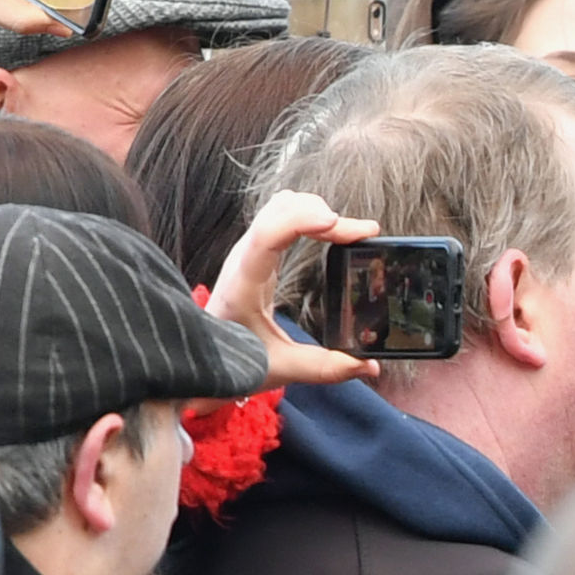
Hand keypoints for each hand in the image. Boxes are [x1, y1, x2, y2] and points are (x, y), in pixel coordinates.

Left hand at [209, 191, 379, 387]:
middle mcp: (244, 259)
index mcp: (245, 283)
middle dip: (324, 214)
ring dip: (317, 210)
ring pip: (281, 206)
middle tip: (362, 234)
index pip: (267, 235)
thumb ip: (327, 368)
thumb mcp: (282, 368)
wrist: (203, 353)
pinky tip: (331, 232)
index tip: (338, 224)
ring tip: (350, 231)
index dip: (302, 221)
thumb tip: (370, 365)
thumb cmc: (234, 358)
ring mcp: (250, 251)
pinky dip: (309, 216)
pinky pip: (282, 217)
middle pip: (280, 210)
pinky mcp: (258, 252)